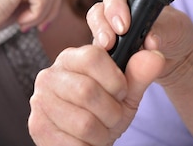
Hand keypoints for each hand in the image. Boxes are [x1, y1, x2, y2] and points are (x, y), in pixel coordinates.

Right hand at [28, 44, 164, 145]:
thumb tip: (155, 56)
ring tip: (102, 128)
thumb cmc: (108, 109)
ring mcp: (40, 101)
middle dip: (111, 111)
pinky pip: (72, 142)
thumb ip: (141, 72)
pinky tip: (88, 140)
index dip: (115, 79)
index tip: (122, 91)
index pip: (93, 56)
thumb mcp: (128, 91)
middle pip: (87, 91)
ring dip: (102, 132)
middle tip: (114, 116)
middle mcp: (50, 75)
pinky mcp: (37, 127)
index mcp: (72, 57)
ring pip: (83, 121)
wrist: (90, 138)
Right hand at [86, 0, 192, 83]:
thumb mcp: (174, 29)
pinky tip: (109, 69)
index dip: (116, 9)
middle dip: (101, 27)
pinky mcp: (107, 54)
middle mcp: (116, 14)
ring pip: (95, 34)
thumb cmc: (175, 32)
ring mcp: (109, 34)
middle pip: (98, 13)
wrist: (177, 56)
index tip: (123, 27)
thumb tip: (150, 41)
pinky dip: (101, 61)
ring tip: (107, 52)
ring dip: (98, 43)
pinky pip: (98, 55)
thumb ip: (162, 31)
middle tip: (109, 42)